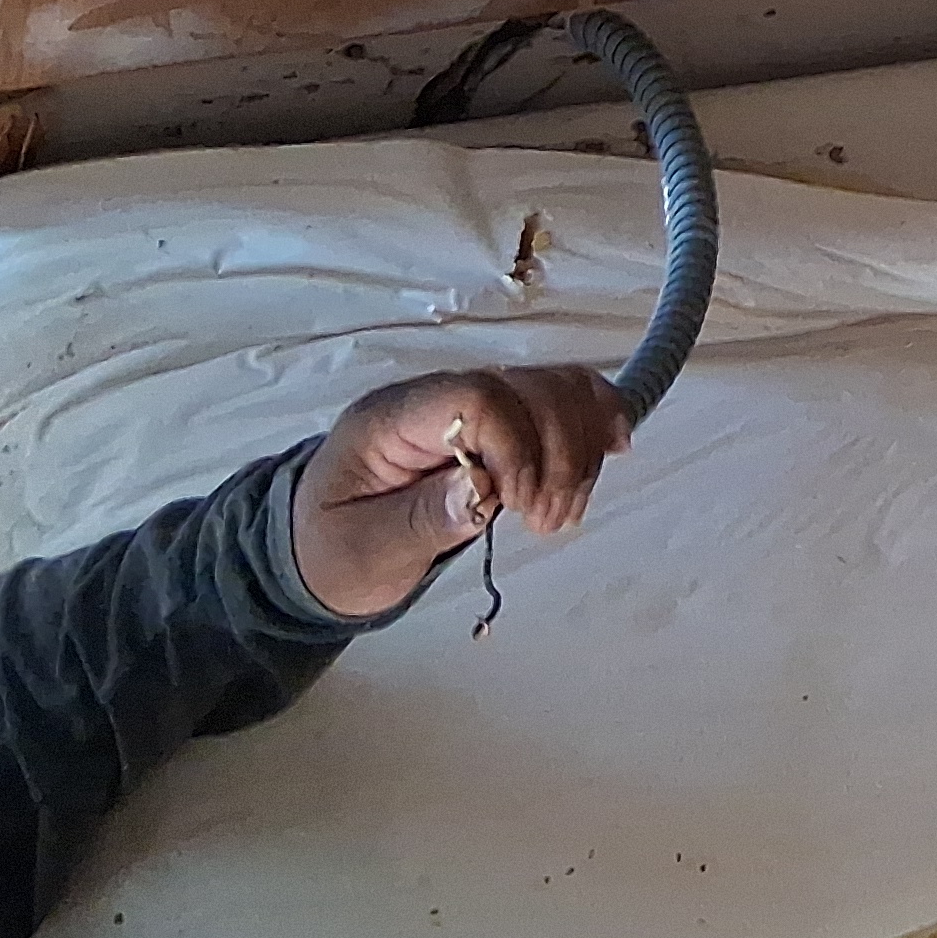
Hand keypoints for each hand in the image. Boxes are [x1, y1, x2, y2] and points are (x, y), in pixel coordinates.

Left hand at [290, 366, 631, 621]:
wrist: (322, 548)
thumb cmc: (333, 551)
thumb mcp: (363, 550)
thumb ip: (421, 517)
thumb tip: (483, 488)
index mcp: (393, 418)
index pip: (475, 397)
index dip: (516, 445)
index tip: (522, 507)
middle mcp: (438, 395)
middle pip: (525, 386)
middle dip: (558, 453)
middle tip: (548, 522)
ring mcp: (473, 402)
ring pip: (552, 387)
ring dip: (581, 446)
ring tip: (564, 512)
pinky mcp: (502, 420)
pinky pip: (560, 397)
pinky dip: (595, 416)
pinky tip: (614, 447)